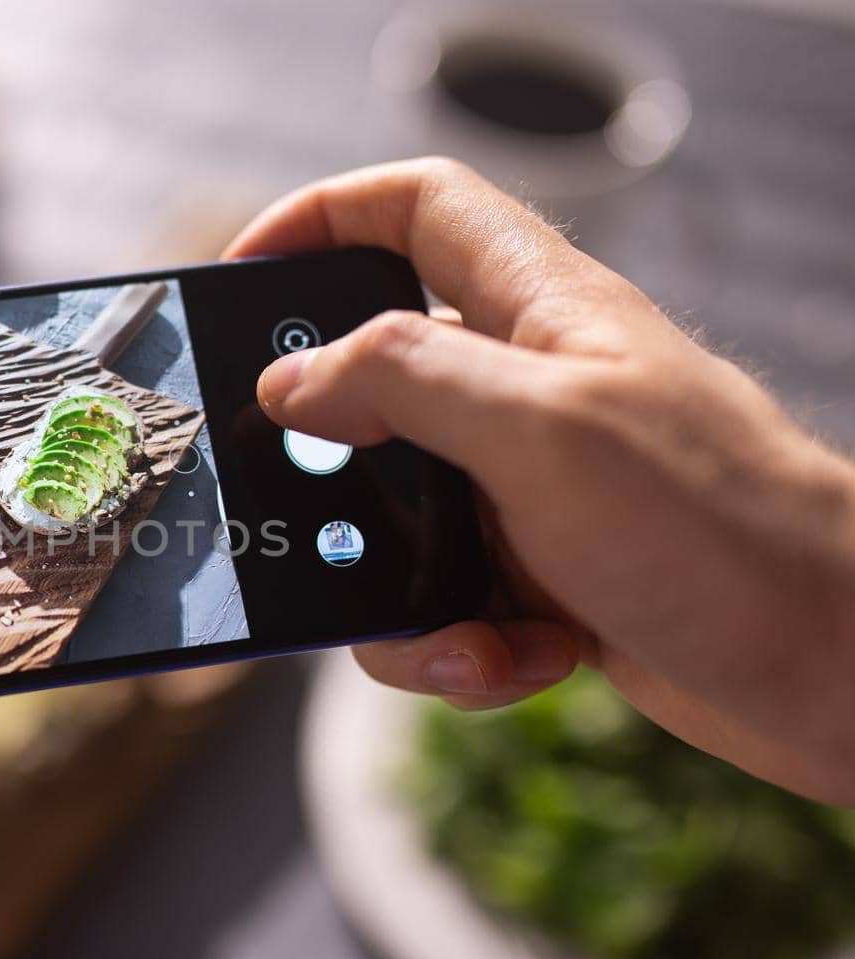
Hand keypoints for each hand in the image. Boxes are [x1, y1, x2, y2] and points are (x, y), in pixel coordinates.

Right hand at [227, 158, 854, 805]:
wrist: (834, 668)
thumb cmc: (722, 529)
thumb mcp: (543, 431)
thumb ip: (405, 381)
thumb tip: (291, 384)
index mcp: (537, 311)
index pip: (416, 210)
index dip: (322, 219)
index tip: (244, 277)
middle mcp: (526, 388)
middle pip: (375, 377)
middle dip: (327, 452)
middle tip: (293, 498)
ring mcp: (528, 486)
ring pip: (390, 514)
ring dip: (393, 588)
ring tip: (456, 630)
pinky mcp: (536, 574)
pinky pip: (438, 601)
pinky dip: (454, 645)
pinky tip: (513, 661)